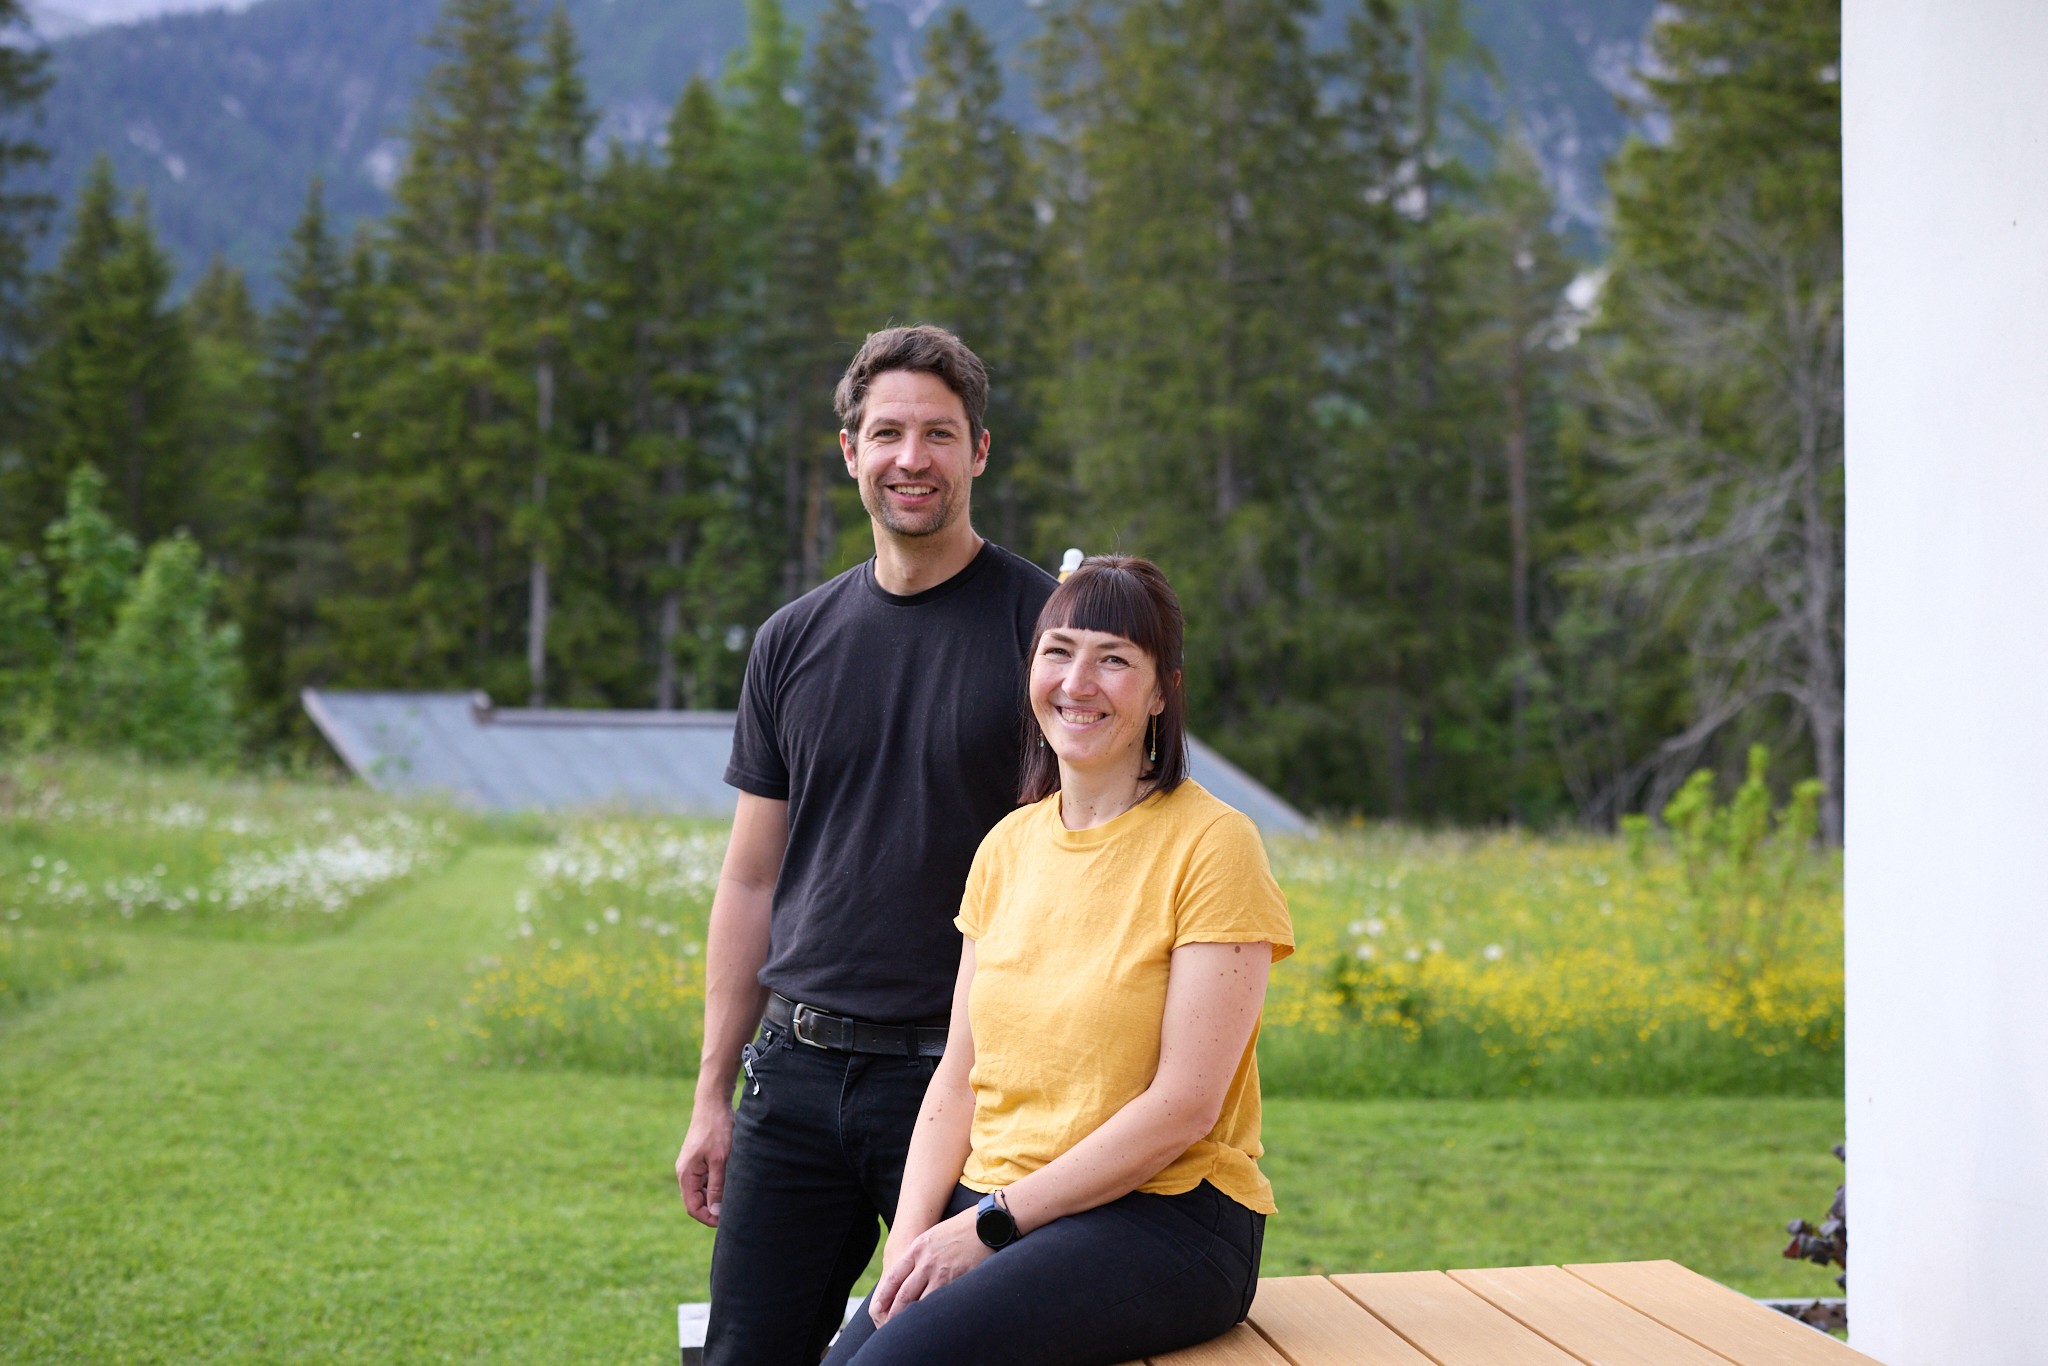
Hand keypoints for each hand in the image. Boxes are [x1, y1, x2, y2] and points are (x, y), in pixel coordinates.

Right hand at [675, 1093, 734, 1227]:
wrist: (713, 1102)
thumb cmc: (716, 1129)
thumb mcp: (720, 1160)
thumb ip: (717, 1186)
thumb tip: (715, 1212)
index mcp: (686, 1175)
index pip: (693, 1208)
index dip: (709, 1218)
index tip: (726, 1220)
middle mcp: (686, 1172)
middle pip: (697, 1201)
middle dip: (713, 1208)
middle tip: (734, 1209)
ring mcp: (693, 1166)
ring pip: (704, 1190)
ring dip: (717, 1196)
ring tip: (735, 1194)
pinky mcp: (700, 1159)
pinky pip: (707, 1179)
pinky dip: (718, 1184)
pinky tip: (732, 1180)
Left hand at [869, 1207, 992, 1326]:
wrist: (985, 1224)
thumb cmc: (958, 1229)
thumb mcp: (932, 1236)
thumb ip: (918, 1255)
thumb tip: (907, 1275)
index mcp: (917, 1249)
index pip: (894, 1277)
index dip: (884, 1296)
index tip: (878, 1309)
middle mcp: (926, 1262)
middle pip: (904, 1294)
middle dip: (894, 1313)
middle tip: (888, 1327)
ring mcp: (942, 1272)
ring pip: (921, 1302)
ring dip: (912, 1318)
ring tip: (906, 1332)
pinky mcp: (958, 1280)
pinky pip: (941, 1302)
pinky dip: (933, 1313)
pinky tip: (930, 1323)